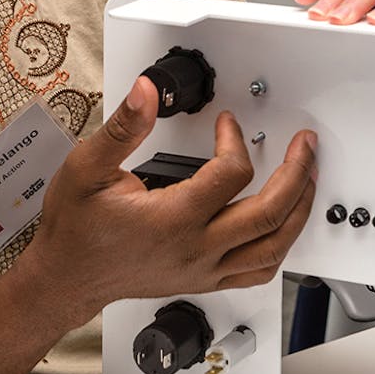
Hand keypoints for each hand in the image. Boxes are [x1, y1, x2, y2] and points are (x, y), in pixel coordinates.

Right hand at [28, 76, 317, 319]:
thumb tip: (146, 93)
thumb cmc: (76, 229)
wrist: (65, 277)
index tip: (229, 124)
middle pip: (268, 214)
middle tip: (305, 146)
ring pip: (272, 248)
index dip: (236, 140)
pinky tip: (285, 227)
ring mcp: (203, 270)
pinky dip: (280, 247)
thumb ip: (122, 128)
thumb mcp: (87, 168)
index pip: (230, 175)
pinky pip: (258, 272)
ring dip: (299, 212)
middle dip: (297, 173)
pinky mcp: (204, 280)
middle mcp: (195, 250)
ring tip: (309, 181)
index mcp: (172, 220)